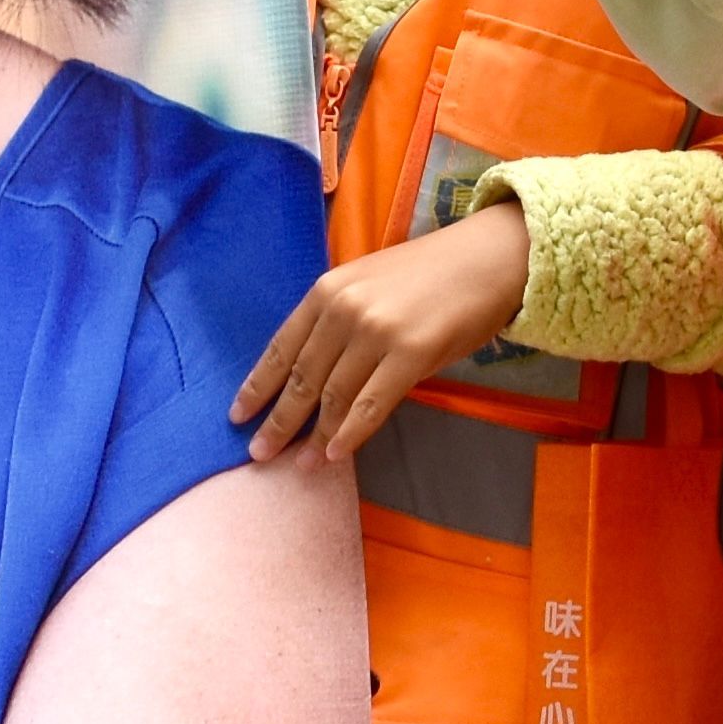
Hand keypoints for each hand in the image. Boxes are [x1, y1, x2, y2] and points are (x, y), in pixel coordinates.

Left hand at [232, 201, 528, 462]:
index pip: (281, 347)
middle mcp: (343, 310)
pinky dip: (350, 434)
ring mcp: (376, 332)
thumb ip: (338, 324)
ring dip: (314, 436)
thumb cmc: (428, 275)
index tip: (237, 415)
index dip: (258, 385)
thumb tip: (316, 377)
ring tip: (297, 464)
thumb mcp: (367, 287)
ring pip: (334, 397)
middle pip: (302, 377)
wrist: (485, 258)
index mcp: (326, 291)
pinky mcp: (411, 354)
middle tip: (258, 453)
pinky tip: (334, 455)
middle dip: (278, 420)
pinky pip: (371, 404)